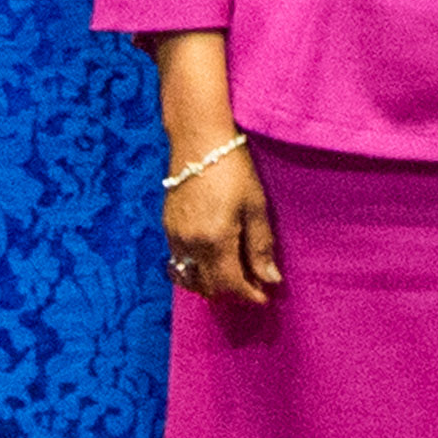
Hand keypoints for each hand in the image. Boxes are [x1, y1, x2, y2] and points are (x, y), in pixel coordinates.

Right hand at [165, 145, 277, 308]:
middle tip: (251, 285)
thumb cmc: (233, 169)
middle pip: (208, 286)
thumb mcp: (255, 206)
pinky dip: (195, 268)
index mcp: (215, 240)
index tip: (264, 297)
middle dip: (230, 292)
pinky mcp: (166, 226)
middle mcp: (190, 244)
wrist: (198, 140)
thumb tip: (270, 279)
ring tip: (231, 275)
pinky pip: (179, 260)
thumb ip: (260, 246)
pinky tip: (210, 258)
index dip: (249, 295)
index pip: (230, 284)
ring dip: (210, 283)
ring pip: (190, 277)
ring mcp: (174, 236)